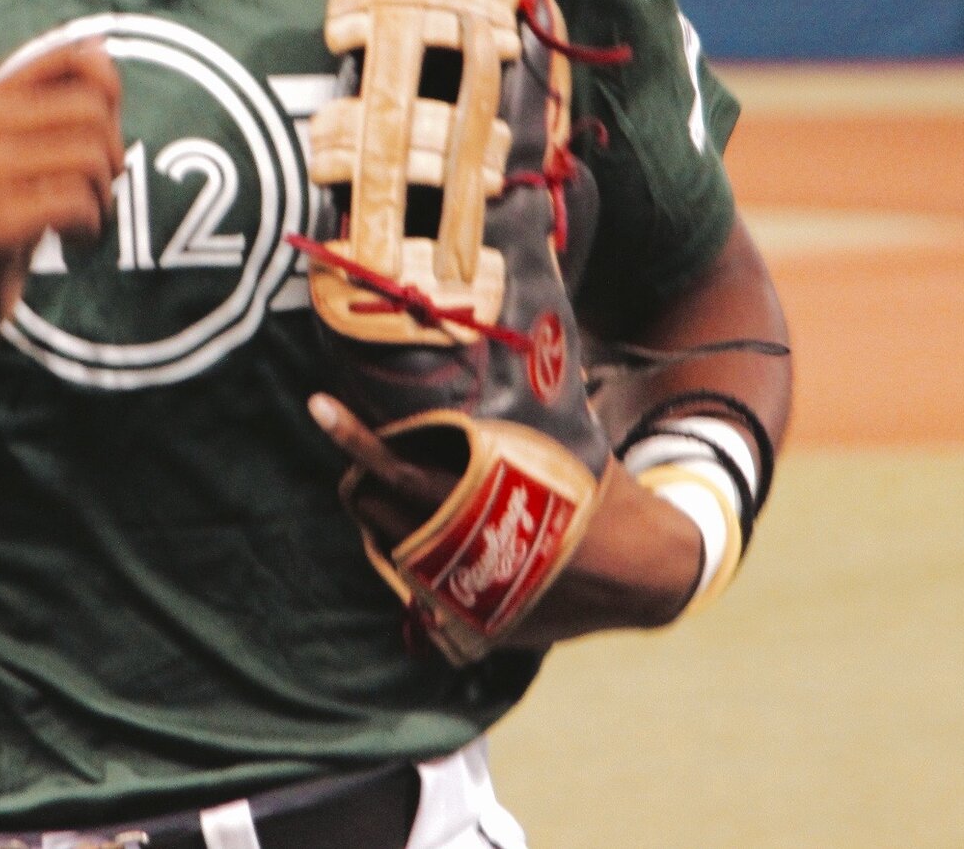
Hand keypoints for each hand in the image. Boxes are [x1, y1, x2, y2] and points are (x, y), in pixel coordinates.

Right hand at [0, 40, 123, 393]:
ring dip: (103, 197)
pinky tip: (71, 241)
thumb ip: (58, 100)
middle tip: (96, 191)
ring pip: (87, 156)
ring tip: (83, 219)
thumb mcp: (21, 149)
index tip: (96, 140)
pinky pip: (70, 202)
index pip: (70, 59)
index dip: (107, 99)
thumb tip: (100, 47)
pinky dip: (88, 225)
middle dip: (111, 156)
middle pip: (91, 111)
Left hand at [309, 393, 704, 643]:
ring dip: (384, 515)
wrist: (643, 574)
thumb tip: (512, 341)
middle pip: (371, 507)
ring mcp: (458, 595)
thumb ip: (518, 411)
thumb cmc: (601, 494)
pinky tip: (440, 532)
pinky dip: (413, 554)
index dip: (353, 436)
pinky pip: (412, 584)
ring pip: (385, 546)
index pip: (394, 467)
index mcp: (479, 501)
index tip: (319, 404)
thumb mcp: (560, 442)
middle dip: (362, 474)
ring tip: (410, 485)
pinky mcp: (467, 623)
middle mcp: (458, 553)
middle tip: (372, 446)